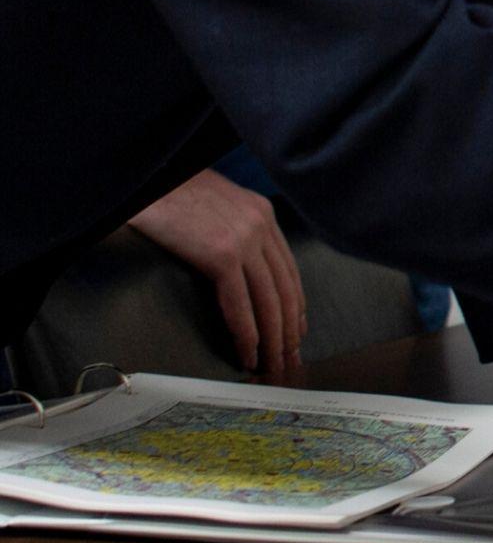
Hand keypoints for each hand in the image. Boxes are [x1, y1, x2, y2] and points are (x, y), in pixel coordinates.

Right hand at [129, 169, 305, 379]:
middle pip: (286, 290)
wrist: (146, 177)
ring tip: (271, 365)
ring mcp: (244, 240)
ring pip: (269, 301)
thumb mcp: (218, 206)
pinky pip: (240, 304)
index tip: (297, 331)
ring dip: (273, 340)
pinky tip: (249, 353)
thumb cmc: (172, 192)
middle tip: (289, 359)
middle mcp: (261, 226)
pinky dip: (247, 333)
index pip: (290, 270)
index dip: (295, 306)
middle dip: (290, 330)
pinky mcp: (221, 254)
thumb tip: (243, 269)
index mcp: (264, 214)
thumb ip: (237, 231)